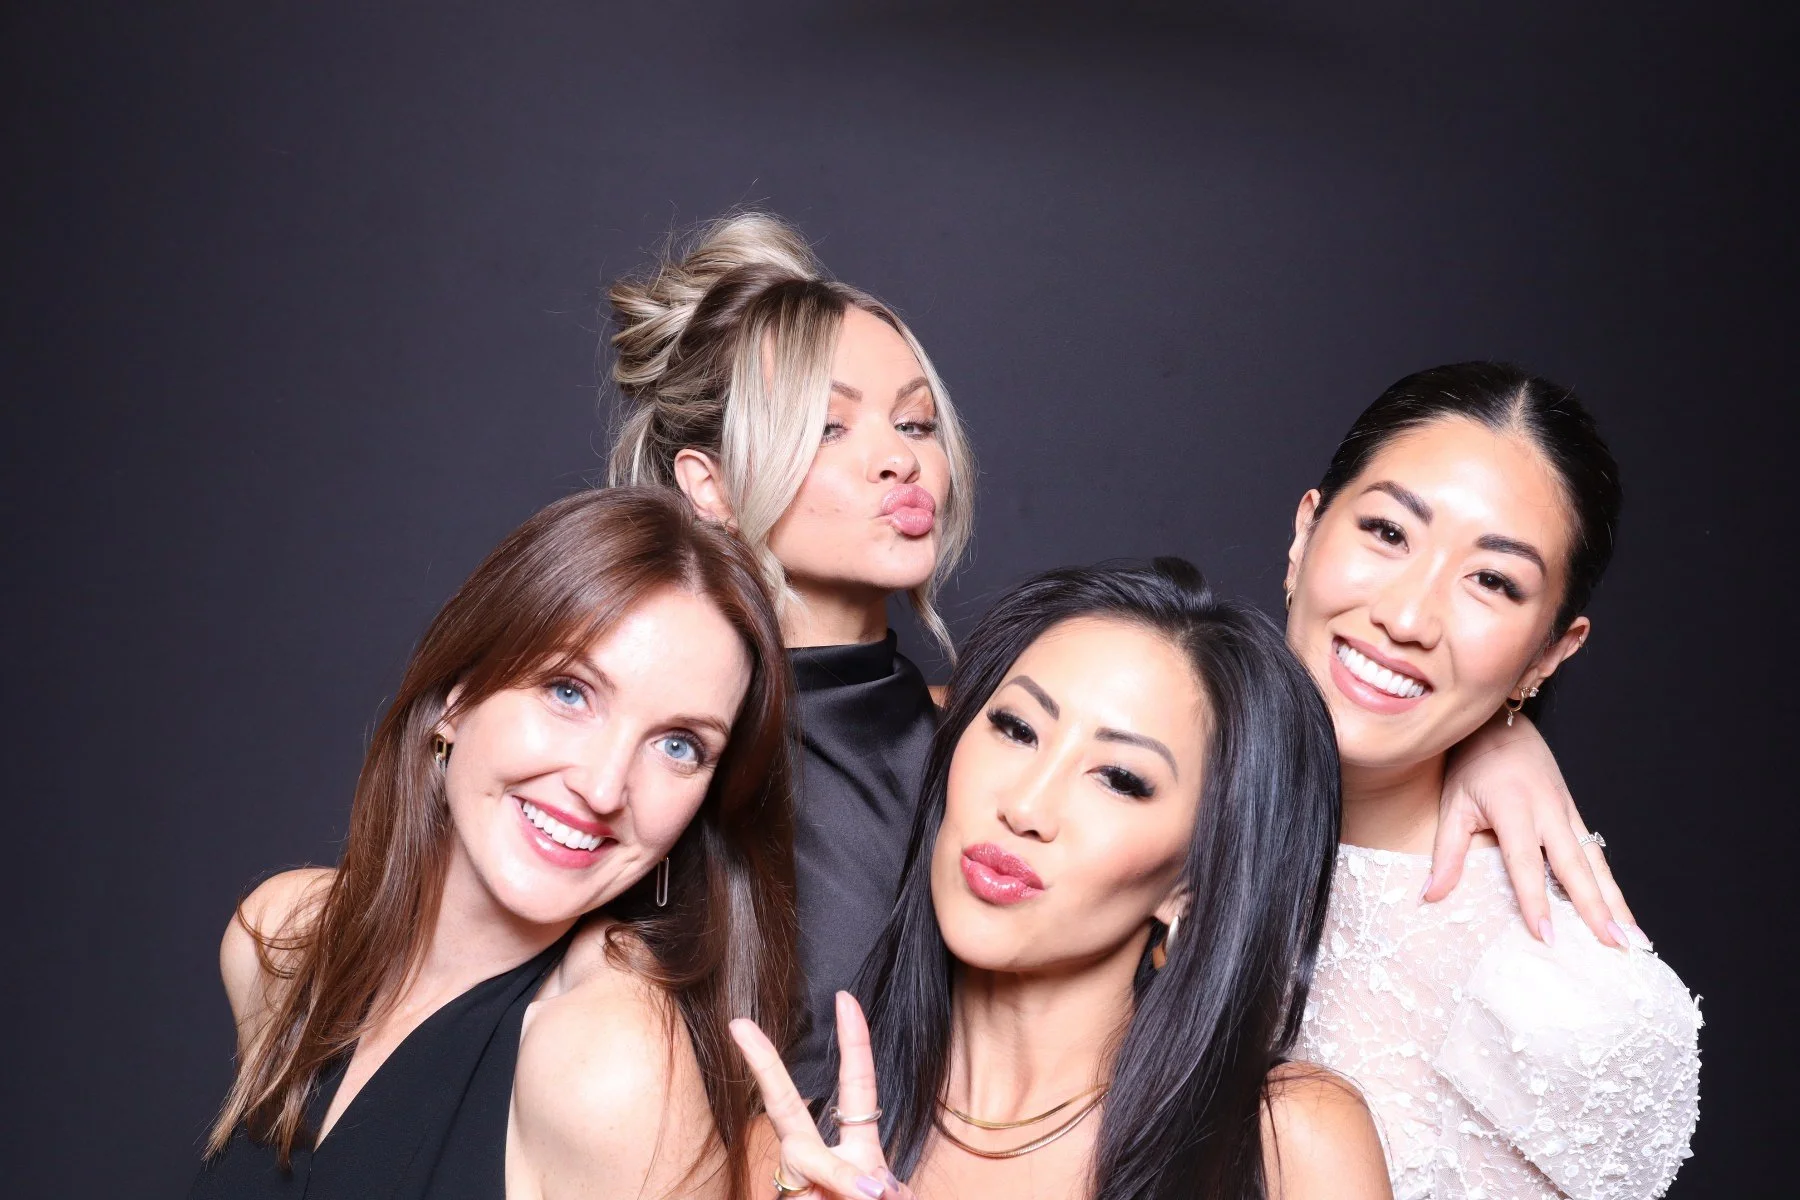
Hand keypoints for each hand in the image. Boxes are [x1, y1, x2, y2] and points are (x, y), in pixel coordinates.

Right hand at [730, 992, 912, 1199]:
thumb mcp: (887, 1197)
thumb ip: (874, 1186)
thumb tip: (876, 1191)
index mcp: (856, 1152)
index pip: (855, 1088)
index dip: (854, 1043)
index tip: (844, 998)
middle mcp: (817, 1165)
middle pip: (785, 1110)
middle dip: (766, 1067)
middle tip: (739, 1024)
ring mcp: (795, 1188)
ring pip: (806, 1164)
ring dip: (843, 1181)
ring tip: (875, 1196)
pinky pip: (805, 1194)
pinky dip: (842, 1189)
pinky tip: (851, 1198)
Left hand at [1429, 711, 1636, 948]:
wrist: (1500, 726)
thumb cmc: (1471, 766)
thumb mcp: (1452, 804)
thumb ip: (1446, 852)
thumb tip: (1430, 896)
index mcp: (1514, 808)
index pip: (1525, 864)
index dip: (1536, 901)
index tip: (1547, 937)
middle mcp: (1548, 811)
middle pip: (1575, 866)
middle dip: (1596, 908)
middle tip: (1614, 945)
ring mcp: (1567, 812)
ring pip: (1597, 863)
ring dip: (1617, 902)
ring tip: (1633, 939)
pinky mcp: (1575, 814)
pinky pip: (1596, 854)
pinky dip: (1611, 885)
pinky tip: (1622, 913)